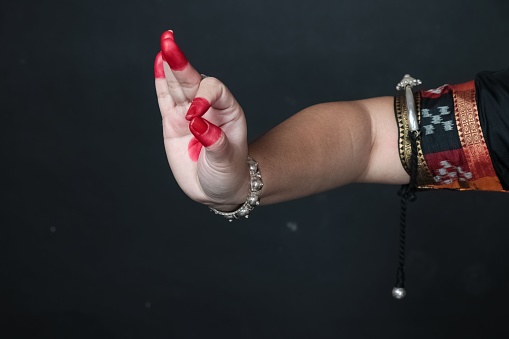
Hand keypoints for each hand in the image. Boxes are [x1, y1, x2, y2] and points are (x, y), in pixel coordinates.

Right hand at [154, 30, 248, 209]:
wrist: (216, 189)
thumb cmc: (228, 174)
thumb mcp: (226, 163)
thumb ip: (215, 144)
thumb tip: (197, 124)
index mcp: (228, 112)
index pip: (214, 91)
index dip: (203, 96)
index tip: (193, 117)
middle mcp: (208, 108)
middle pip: (194, 81)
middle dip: (182, 64)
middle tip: (169, 43)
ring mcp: (189, 114)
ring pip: (178, 87)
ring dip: (170, 66)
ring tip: (165, 44)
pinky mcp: (173, 122)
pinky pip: (165, 99)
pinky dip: (161, 82)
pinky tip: (158, 62)